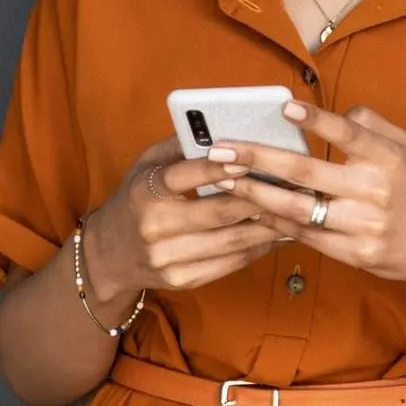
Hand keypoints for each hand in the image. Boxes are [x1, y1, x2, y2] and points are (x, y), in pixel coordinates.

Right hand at [83, 135, 291, 297]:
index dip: (220, 168)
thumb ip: (180, 146)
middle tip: (296, 183)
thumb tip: (223, 125)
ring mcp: (170, 258)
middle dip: (263, 197)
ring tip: (298, 207)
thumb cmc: (136, 199)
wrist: (107, 255)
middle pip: (220, 212)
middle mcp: (155, 227)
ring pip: (232, 241)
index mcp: (145, 191)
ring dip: (271, 225)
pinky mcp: (184, 279)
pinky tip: (280, 233)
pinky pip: (231, 262)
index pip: (186, 176)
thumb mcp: (146, 165)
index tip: (252, 158)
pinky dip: (260, 247)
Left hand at [217, 101, 405, 311]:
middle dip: (258, 159)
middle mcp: (375, 191)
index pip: (348, 134)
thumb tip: (330, 112)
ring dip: (256, 193)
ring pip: (299, 209)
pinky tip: (252, 209)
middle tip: (221, 149)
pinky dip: (276, 222)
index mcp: (388, 159)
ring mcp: (363, 226)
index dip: (316, 120)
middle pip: (306, 173)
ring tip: (225, 180)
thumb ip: (369, 124)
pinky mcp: (355, 254)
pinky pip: (307, 236)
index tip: (285, 108)